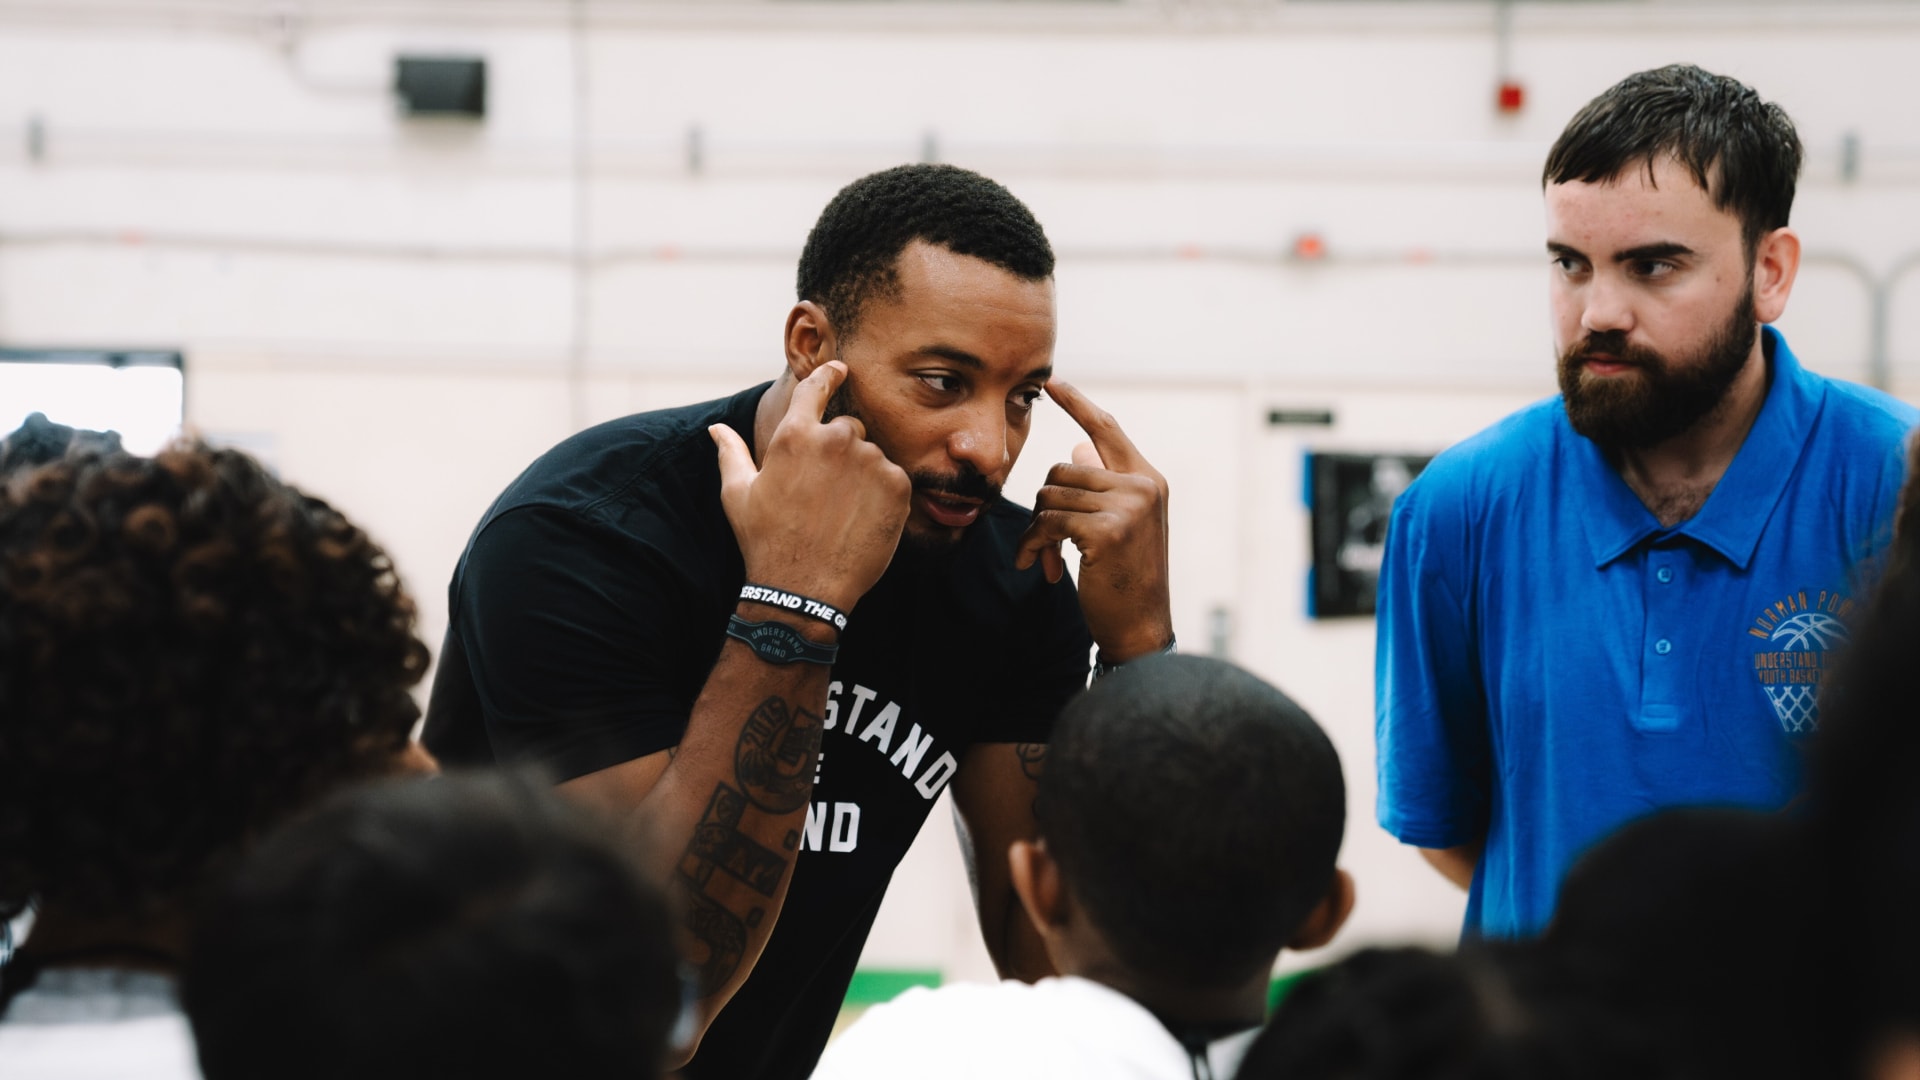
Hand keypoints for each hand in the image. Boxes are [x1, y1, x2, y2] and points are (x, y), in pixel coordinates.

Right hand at [710, 362, 910, 612]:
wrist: (804, 589)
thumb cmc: (765, 541)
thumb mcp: (739, 495)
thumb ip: (731, 454)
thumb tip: (716, 429)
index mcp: (795, 435)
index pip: (816, 388)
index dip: (829, 376)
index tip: (840, 369)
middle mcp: (835, 439)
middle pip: (848, 428)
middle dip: (839, 451)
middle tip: (824, 493)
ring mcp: (870, 460)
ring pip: (871, 455)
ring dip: (862, 474)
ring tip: (841, 512)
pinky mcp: (897, 484)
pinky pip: (893, 477)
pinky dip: (883, 494)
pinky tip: (861, 519)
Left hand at [1014, 380, 1173, 662]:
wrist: (1141, 630)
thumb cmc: (1127, 581)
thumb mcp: (1121, 527)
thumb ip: (1104, 487)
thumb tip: (1077, 449)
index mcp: (1147, 480)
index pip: (1107, 429)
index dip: (1078, 404)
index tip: (1053, 383)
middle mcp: (1142, 486)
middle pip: (1062, 471)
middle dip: (1044, 508)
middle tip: (1042, 546)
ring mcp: (1128, 507)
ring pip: (1050, 497)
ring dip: (1037, 533)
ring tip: (1045, 561)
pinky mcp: (1107, 531)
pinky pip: (1048, 523)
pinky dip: (1035, 546)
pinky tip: (1042, 569)